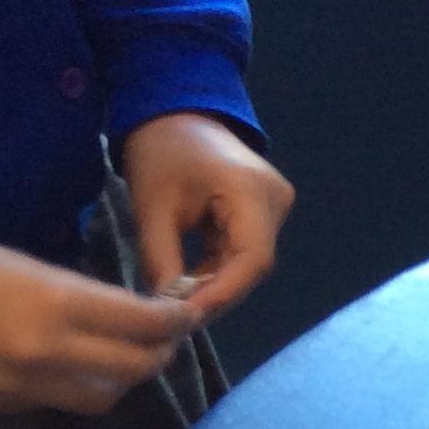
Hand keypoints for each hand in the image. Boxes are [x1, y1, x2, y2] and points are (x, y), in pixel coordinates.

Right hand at [0, 225, 202, 414]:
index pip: (145, 325)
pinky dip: (71, 385)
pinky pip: (54, 402)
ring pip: (101, 397)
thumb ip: (77, 294)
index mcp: (57, 305)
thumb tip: (123, 313)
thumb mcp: (21, 262)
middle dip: (158, 353)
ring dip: (121, 378)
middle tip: (165, 337)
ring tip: (122, 354)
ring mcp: (20, 387)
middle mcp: (46, 354)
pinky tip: (64, 364)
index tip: (188, 312)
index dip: (176, 320)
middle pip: (135, 369)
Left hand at [121, 111, 294, 317]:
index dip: (222, 294)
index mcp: (251, 192)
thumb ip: (161, 260)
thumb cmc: (160, 151)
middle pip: (254, 264)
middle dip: (217, 293)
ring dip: (217, 283)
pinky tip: (194, 280)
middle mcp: (275, 200)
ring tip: (182, 302)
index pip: (251, 259)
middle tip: (180, 317)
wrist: (174, 112)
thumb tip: (166, 309)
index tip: (187, 317)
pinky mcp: (266, 210)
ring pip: (250, 260)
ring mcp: (275, 205)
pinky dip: (219, 267)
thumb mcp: (153, 207)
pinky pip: (246, 249)